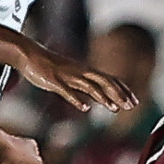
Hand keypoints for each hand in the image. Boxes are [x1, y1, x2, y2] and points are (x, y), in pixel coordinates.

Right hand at [19, 44, 136, 112]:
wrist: (29, 55)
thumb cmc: (50, 67)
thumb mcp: (71, 78)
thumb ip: (83, 89)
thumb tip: (96, 101)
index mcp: (85, 71)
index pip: (110, 80)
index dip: (123, 90)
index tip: (134, 102)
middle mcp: (80, 72)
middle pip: (105, 82)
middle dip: (119, 94)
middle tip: (131, 107)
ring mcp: (68, 76)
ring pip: (89, 86)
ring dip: (103, 97)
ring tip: (114, 109)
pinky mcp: (54, 81)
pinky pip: (67, 91)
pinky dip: (77, 99)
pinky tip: (86, 108)